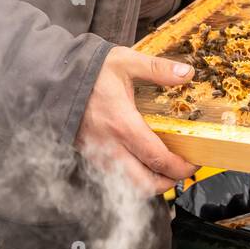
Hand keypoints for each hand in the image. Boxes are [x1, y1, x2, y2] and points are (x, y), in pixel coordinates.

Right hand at [75, 46, 198, 194]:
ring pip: (127, 186)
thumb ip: (158, 69)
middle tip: (179, 172)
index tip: (192, 164)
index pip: (157, 159)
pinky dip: (130, 177)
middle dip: (166, 183)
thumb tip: (187, 73)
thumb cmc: (90, 71)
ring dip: (148, 183)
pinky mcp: (89, 155)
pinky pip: (113, 177)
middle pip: (143, 184)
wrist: (56, 79)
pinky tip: (140, 163)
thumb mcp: (126, 62)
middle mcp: (109, 146)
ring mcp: (97, 154)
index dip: (180, 167)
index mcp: (122, 124)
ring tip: (162, 170)